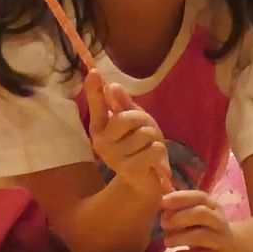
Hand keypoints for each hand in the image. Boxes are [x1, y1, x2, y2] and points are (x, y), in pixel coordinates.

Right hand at [86, 72, 169, 198]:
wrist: (146, 179)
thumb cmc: (140, 145)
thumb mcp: (135, 121)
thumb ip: (124, 105)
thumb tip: (112, 85)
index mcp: (100, 127)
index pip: (96, 106)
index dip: (94, 89)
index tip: (93, 72)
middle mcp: (100, 142)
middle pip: (128, 118)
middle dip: (144, 121)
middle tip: (145, 132)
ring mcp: (113, 157)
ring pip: (145, 134)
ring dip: (154, 139)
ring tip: (147, 149)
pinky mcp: (127, 169)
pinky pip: (153, 149)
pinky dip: (159, 152)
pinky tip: (152, 161)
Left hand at [161, 190, 246, 251]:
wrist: (236, 251)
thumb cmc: (207, 230)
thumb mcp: (197, 215)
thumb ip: (179, 206)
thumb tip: (160, 192)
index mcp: (213, 207)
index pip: (199, 197)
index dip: (180, 198)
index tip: (162, 202)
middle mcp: (219, 222)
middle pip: (202, 213)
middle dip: (181, 217)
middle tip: (164, 223)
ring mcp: (222, 241)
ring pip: (202, 235)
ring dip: (181, 237)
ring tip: (167, 241)